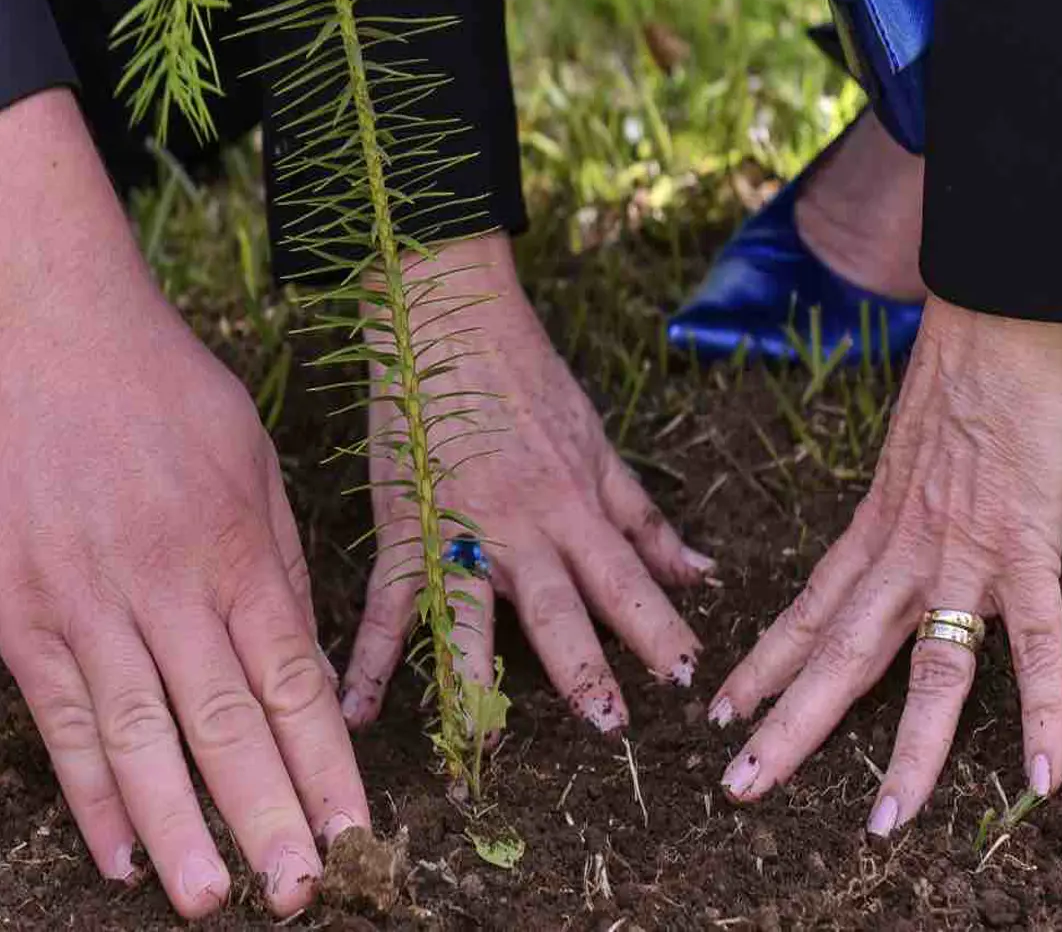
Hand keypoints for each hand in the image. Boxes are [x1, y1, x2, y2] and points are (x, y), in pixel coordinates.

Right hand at [0, 92, 367, 918]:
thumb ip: (277, 569)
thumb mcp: (256, 464)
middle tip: (300, 898)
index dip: (327, 768)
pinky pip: (59, 719)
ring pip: (140, 739)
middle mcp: (166, 585)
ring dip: (180, 829)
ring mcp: (85, 602)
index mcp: (238, 548)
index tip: (358, 836)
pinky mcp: (18, 609)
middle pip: (226, 725)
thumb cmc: (172, 391)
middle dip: (270, 818)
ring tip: (213, 898)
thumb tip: (303, 670)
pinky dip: (88, 792)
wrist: (50, 328)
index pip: (294, 684)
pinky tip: (118, 853)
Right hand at [340, 234, 712, 732]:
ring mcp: (457, 529)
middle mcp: (521, 528)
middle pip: (557, 608)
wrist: (446, 318)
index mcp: (573, 506)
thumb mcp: (599, 446)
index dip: (659, 628)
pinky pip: (387, 600)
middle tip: (607, 728)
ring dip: (472, 681)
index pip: (626, 579)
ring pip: (469, 614)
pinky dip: (369, 658)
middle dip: (582, 670)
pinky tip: (359, 709)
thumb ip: (645, 520)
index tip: (688, 678)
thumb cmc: (526, 379)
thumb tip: (702, 574)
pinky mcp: (403, 526)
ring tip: (479, 744)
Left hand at [709, 299, 1061, 834]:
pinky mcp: (1027, 547)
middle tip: (739, 788)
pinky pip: (1038, 646)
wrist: (1002, 309)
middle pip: (837, 656)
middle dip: (787, 727)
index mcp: (874, 524)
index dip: (763, 664)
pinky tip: (1041, 780)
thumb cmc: (968, 367)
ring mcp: (963, 555)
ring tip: (883, 824)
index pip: (806, 609)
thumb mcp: (913, 444)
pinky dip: (1043, 714)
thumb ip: (906, 494)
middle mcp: (903, 551)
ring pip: (927, 672)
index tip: (720, 708)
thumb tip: (910, 512)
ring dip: (905, 753)